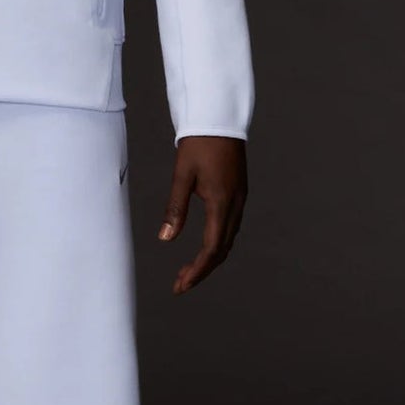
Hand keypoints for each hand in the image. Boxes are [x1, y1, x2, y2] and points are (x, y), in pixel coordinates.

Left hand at [156, 134, 246, 294]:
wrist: (219, 118)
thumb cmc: (198, 143)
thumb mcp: (182, 175)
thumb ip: (175, 209)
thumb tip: (165, 239)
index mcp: (222, 202)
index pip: (212, 249)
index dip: (197, 271)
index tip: (180, 285)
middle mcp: (236, 204)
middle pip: (222, 249)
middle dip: (202, 270)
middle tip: (180, 284)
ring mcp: (240, 198)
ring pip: (228, 239)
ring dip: (210, 258)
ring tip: (189, 270)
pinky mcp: (239, 192)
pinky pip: (231, 226)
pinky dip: (218, 242)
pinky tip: (204, 246)